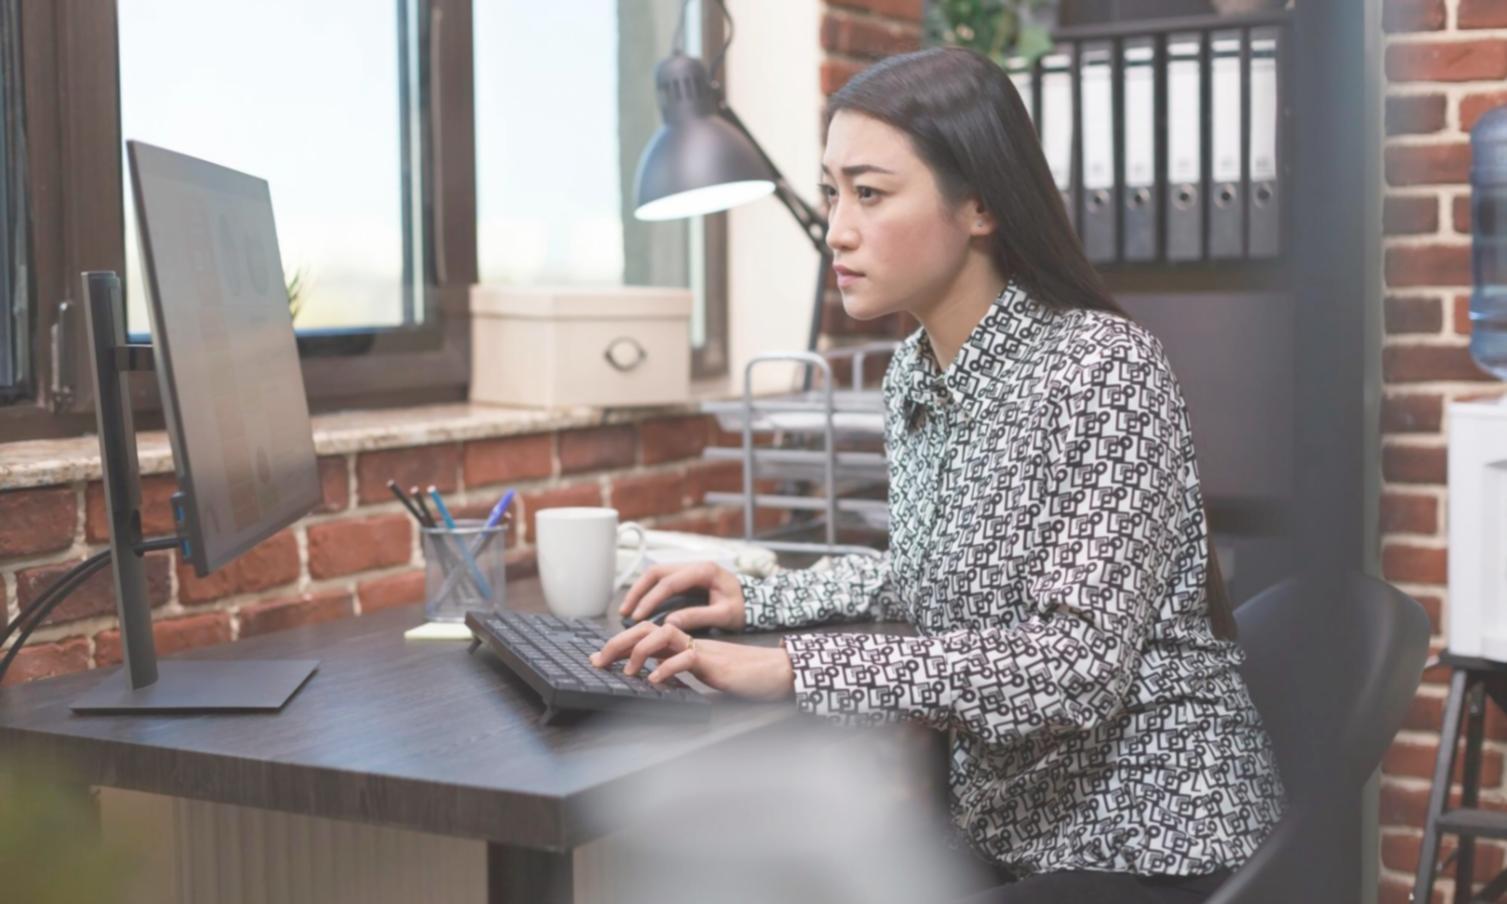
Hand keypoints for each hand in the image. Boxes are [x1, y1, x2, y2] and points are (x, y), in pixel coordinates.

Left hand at [590, 622, 794, 701]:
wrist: (778, 674)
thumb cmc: (747, 678)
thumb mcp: (707, 678)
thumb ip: (687, 678)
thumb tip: (661, 689)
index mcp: (687, 645)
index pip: (648, 635)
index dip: (622, 643)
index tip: (602, 657)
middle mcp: (691, 643)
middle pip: (648, 629)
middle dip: (618, 642)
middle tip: (598, 660)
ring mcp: (703, 650)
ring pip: (663, 634)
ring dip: (639, 651)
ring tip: (627, 671)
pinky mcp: (716, 663)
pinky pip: (687, 658)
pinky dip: (667, 668)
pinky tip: (656, 681)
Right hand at [618, 562, 746, 632]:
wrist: (756, 601)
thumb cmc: (744, 607)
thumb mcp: (724, 615)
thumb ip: (697, 617)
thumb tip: (669, 623)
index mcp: (705, 571)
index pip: (669, 582)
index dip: (651, 599)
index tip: (638, 616)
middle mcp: (695, 565)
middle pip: (657, 572)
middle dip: (638, 591)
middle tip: (626, 612)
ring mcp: (691, 569)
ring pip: (656, 573)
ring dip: (640, 589)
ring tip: (627, 609)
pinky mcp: (688, 577)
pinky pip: (663, 580)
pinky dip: (649, 590)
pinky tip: (641, 605)